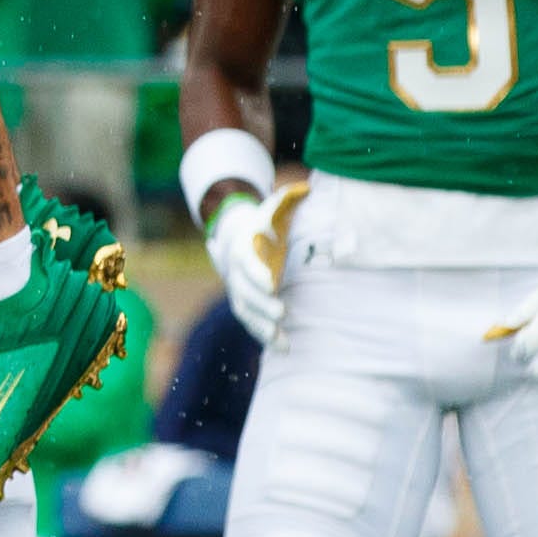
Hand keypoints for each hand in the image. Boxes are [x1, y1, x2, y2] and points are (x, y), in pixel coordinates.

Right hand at [206, 188, 286, 340]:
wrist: (233, 237)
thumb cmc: (261, 223)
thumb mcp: (271, 208)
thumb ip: (287, 199)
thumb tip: (304, 189)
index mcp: (244, 250)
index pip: (248, 264)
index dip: (257, 274)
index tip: (272, 283)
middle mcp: (237, 274)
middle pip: (246, 292)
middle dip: (262, 304)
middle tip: (282, 311)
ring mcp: (239, 291)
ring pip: (246, 312)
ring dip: (263, 326)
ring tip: (283, 338)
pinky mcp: (245, 305)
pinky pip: (251, 323)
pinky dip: (265, 336)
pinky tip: (285, 348)